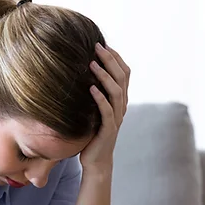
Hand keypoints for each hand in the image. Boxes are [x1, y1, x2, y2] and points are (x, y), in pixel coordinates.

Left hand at [79, 43, 130, 171]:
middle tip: (97, 46)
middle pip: (122, 78)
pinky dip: (100, 98)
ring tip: (92, 63)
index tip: (103, 44)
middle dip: (110, 60)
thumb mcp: (94, 109)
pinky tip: (91, 88)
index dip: (116, 57)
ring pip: (116, 92)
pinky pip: (107, 111)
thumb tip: (80, 72)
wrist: (96, 160)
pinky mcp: (108, 130)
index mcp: (120, 100)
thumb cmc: (92, 134)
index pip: (124, 73)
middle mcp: (121, 107)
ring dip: (105, 75)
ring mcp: (116, 118)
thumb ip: (94, 93)